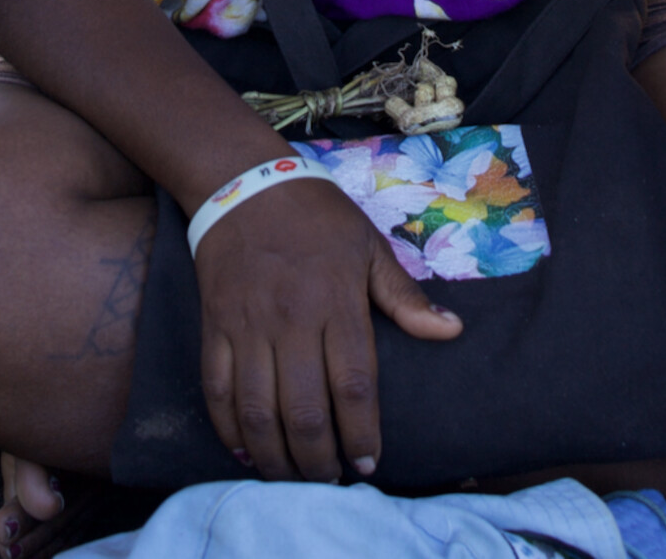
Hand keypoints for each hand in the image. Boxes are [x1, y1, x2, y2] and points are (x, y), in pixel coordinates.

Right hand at [193, 175, 462, 482]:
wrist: (244, 182)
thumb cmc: (317, 216)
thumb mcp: (369, 247)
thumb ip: (405, 297)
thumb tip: (451, 332)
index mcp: (336, 301)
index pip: (352, 384)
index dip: (362, 433)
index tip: (369, 463)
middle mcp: (290, 319)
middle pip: (304, 409)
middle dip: (319, 459)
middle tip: (331, 483)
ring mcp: (246, 325)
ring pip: (257, 409)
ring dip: (276, 455)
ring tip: (293, 478)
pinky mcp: (214, 326)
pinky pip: (217, 389)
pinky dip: (229, 429)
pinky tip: (247, 451)